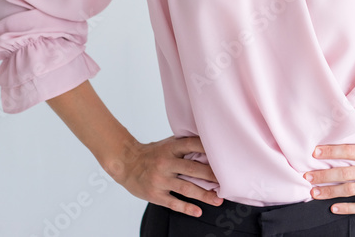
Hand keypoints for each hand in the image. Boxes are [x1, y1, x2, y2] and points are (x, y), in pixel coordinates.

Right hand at [108, 135, 222, 217]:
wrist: (126, 163)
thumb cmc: (151, 154)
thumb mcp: (167, 144)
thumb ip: (185, 145)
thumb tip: (209, 143)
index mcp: (170, 148)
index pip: (192, 145)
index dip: (209, 149)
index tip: (224, 155)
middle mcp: (166, 163)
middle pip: (193, 169)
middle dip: (212, 176)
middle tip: (228, 181)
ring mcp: (160, 179)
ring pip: (186, 188)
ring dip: (204, 195)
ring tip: (218, 200)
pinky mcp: (155, 194)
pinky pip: (173, 202)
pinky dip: (187, 208)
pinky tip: (198, 211)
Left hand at [302, 134, 354, 213]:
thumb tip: (353, 130)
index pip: (348, 150)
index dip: (330, 151)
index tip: (315, 152)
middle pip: (343, 173)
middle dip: (322, 175)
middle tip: (307, 177)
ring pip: (348, 190)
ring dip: (329, 192)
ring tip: (314, 193)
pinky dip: (346, 208)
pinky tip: (333, 208)